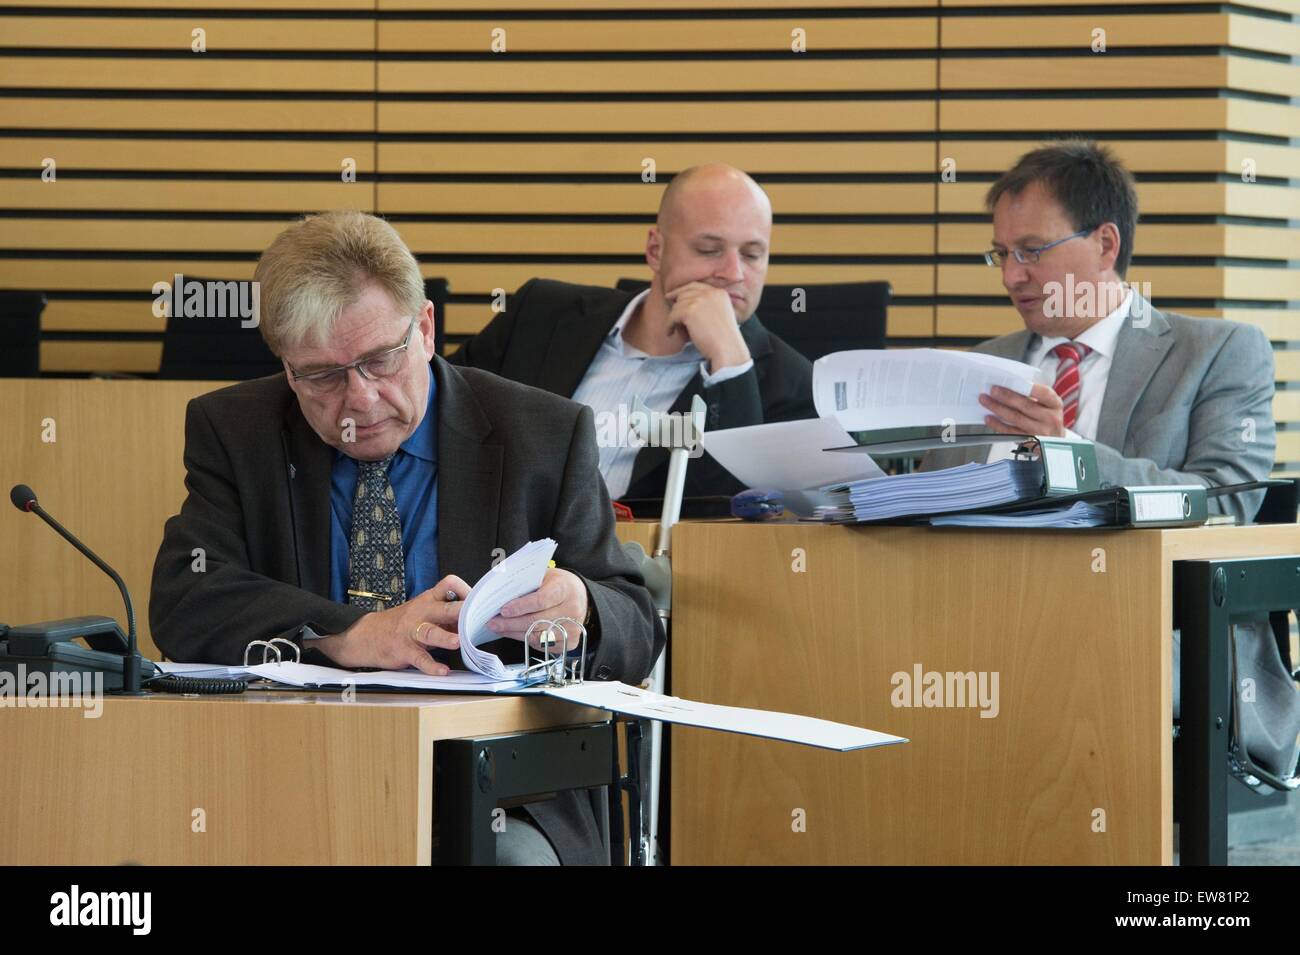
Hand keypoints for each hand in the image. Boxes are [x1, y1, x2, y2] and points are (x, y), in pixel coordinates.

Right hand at [315, 574, 470, 675]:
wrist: (367, 635)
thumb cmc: (404, 623)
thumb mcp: (424, 611)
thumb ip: (448, 614)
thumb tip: (476, 619)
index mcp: (429, 600)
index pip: (448, 584)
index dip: (465, 589)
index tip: (480, 600)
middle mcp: (421, 612)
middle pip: (444, 608)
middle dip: (461, 612)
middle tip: (478, 618)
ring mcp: (411, 631)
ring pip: (430, 632)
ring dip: (445, 637)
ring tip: (457, 643)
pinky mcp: (403, 650)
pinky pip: (419, 658)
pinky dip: (431, 666)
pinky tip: (442, 670)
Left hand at [486, 568, 588, 651]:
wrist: (580, 597)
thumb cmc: (557, 585)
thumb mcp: (544, 576)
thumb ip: (527, 584)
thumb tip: (501, 595)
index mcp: (564, 589)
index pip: (541, 600)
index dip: (521, 607)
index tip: (503, 610)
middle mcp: (571, 610)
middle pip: (536, 621)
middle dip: (511, 623)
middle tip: (493, 623)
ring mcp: (572, 628)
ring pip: (537, 636)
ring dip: (515, 633)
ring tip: (499, 628)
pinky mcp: (570, 642)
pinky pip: (542, 645)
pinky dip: (525, 640)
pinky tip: (515, 633)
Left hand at [664, 282, 750, 373]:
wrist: (727, 350)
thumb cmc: (724, 339)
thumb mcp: (721, 315)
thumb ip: (708, 305)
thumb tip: (683, 302)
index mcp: (719, 293)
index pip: (695, 286)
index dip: (681, 290)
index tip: (671, 296)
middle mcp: (710, 293)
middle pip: (684, 294)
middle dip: (676, 306)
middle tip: (671, 318)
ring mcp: (699, 301)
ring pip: (677, 306)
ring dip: (674, 319)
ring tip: (676, 330)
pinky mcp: (689, 311)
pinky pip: (672, 316)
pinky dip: (669, 325)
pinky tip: (670, 333)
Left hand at [978, 383, 1066, 437]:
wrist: (1054, 441)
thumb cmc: (1046, 417)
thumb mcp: (1048, 405)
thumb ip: (1033, 395)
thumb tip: (1008, 385)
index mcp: (1055, 404)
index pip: (1044, 393)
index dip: (1029, 387)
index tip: (1012, 380)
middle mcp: (1050, 418)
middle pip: (1025, 405)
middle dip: (1006, 396)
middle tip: (993, 390)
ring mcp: (1040, 431)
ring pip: (1015, 418)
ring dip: (997, 408)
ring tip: (985, 401)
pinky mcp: (1029, 442)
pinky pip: (1010, 432)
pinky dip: (997, 424)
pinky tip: (989, 418)